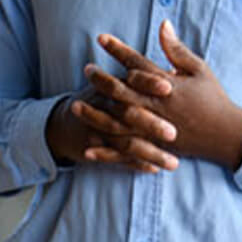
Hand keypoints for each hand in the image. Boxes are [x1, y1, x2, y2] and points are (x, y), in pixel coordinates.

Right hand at [46, 89, 179, 173]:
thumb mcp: (118, 85)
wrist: (65, 124)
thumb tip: (176, 73)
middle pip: (127, 113)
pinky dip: (135, 164)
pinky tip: (154, 169)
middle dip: (150, 123)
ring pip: (126, 142)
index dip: (148, 82)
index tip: (169, 87)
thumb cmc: (102, 101)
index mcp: (114, 86)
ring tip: (174, 163)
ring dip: (150, 153)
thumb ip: (147, 80)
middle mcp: (104, 106)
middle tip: (173, 133)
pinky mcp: (93, 148)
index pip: (131, 79)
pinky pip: (118, 158)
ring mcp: (97, 129)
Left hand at [76, 20, 241, 170]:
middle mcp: (157, 107)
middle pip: (121, 91)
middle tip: (87, 69)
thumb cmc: (213, 98)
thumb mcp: (199, 70)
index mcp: (168, 85)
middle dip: (101, 79)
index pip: (137, 63)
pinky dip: (106, 151)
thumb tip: (163, 24)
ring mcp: (153, 130)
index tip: (101, 38)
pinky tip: (87, 146)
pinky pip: (125, 151)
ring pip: (117, 123)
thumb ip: (177, 49)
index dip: (118, 49)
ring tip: (75, 104)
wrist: (226, 134)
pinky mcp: (154, 147)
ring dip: (95, 114)